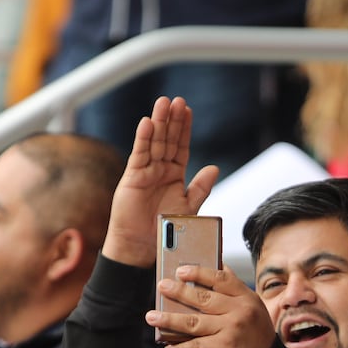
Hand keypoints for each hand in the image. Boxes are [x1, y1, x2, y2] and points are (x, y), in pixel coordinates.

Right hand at [102, 96, 218, 267]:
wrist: (143, 246)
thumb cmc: (165, 229)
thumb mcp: (188, 207)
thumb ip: (200, 187)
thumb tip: (214, 168)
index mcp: (175, 175)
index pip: (181, 146)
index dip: (184, 128)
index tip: (188, 110)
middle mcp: (160, 170)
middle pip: (167, 139)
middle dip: (172, 120)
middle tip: (177, 100)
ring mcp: (146, 172)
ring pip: (154, 142)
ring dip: (159, 122)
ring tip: (163, 103)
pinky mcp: (133, 177)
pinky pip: (139, 155)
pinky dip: (143, 139)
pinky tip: (147, 123)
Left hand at [148, 264, 276, 347]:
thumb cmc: (255, 332)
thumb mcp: (252, 306)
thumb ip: (234, 288)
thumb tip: (217, 266)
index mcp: (246, 297)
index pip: (220, 279)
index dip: (199, 273)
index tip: (180, 270)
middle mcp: (240, 312)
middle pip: (203, 299)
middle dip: (179, 292)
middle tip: (161, 287)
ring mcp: (232, 331)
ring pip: (194, 323)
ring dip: (169, 320)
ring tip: (152, 317)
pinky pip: (197, 347)